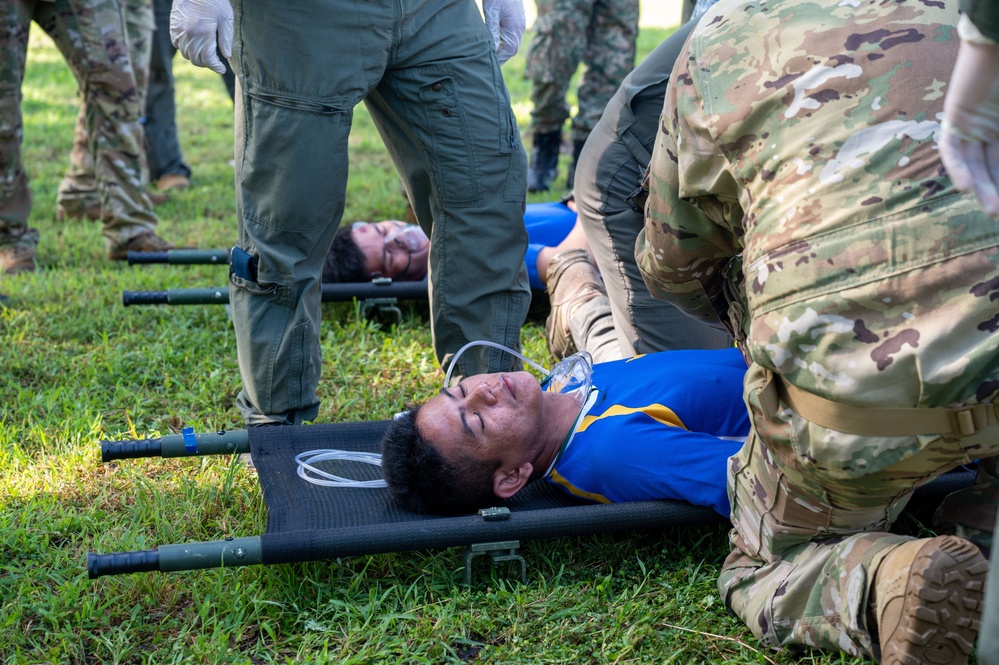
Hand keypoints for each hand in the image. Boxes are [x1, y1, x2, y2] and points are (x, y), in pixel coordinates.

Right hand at [170, 0, 233, 74]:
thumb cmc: (214, 0)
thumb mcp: (226, 18)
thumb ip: (226, 38)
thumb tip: (226, 55)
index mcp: (204, 33)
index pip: (208, 59)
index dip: (216, 67)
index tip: (222, 69)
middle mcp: (190, 34)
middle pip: (196, 60)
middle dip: (207, 63)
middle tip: (214, 61)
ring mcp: (179, 30)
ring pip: (185, 54)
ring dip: (195, 57)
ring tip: (204, 53)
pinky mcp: (173, 25)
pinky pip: (176, 44)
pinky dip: (184, 48)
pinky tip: (193, 44)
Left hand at [483, 0, 525, 64]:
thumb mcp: (492, 13)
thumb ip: (493, 32)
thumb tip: (493, 49)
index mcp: (515, 28)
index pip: (510, 50)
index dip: (501, 58)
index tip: (491, 64)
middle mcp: (519, 27)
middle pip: (512, 48)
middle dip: (502, 56)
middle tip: (490, 62)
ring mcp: (519, 23)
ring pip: (512, 42)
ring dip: (502, 49)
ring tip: (491, 54)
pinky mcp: (516, 19)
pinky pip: (511, 35)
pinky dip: (503, 41)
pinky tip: (495, 42)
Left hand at [939, 16, 998, 216]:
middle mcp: (990, 129)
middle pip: (992, 167)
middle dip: (997, 191)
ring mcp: (972, 124)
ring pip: (974, 163)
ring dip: (981, 187)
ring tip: (992, 209)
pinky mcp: (954, 117)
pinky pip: (952, 148)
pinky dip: (958, 167)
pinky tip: (966, 188)